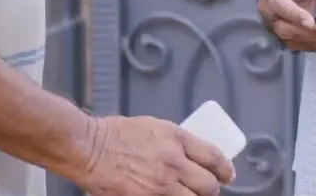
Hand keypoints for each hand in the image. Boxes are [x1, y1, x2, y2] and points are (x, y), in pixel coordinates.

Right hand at [75, 115, 236, 195]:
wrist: (88, 149)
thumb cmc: (113, 135)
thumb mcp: (153, 128)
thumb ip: (175, 142)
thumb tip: (193, 156)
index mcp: (176, 138)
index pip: (213, 157)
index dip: (224, 169)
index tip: (227, 174)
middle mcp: (173, 162)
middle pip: (209, 185)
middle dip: (211, 189)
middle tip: (208, 189)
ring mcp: (161, 185)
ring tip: (190, 195)